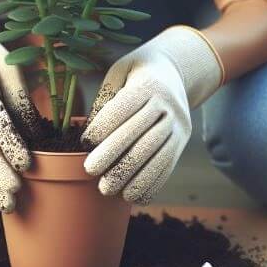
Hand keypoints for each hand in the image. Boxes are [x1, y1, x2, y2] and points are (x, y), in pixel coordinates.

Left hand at [80, 25, 224, 204]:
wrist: (176, 70)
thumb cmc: (136, 72)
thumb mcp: (120, 71)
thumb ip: (106, 96)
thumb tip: (90, 130)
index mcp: (149, 85)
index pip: (123, 109)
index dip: (103, 127)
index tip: (84, 142)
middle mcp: (168, 106)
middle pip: (139, 135)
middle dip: (113, 156)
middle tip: (90, 171)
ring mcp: (178, 125)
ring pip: (156, 155)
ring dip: (132, 177)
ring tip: (108, 190)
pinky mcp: (182, 140)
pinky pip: (168, 166)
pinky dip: (152, 184)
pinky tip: (134, 197)